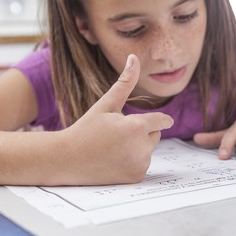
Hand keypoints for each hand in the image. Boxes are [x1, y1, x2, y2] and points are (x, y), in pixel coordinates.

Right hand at [60, 54, 173, 184]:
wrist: (67, 159)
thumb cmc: (86, 128)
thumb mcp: (105, 104)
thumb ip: (125, 83)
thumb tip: (134, 58)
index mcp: (136, 127)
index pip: (161, 121)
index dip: (162, 120)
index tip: (167, 121)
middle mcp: (142, 148)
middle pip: (155, 136)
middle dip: (142, 132)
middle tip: (118, 135)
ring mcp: (139, 164)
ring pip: (149, 150)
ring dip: (138, 147)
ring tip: (113, 148)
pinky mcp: (136, 177)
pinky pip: (142, 164)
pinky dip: (134, 162)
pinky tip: (115, 161)